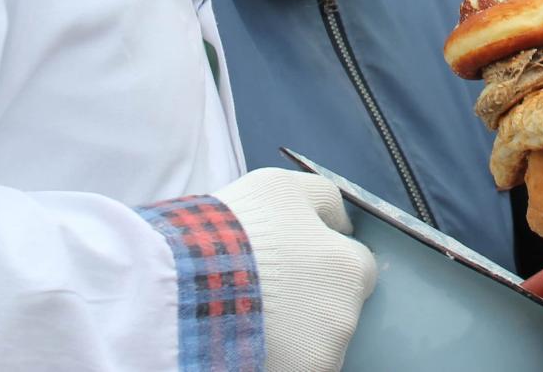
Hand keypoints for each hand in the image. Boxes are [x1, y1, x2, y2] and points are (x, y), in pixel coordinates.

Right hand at [214, 168, 376, 371]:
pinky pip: (295, 363)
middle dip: (312, 301)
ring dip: (296, 332)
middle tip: (270, 289)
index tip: (297, 264)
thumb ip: (325, 200)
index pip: (358, 269)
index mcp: (350, 270)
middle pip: (337, 309)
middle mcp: (344, 318)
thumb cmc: (237, 229)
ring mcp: (320, 356)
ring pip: (316, 343)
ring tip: (253, 313)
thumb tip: (345, 223)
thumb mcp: (283, 187)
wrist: (184, 284)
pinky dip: (280, 356)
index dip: (326, 264)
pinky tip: (249, 337)